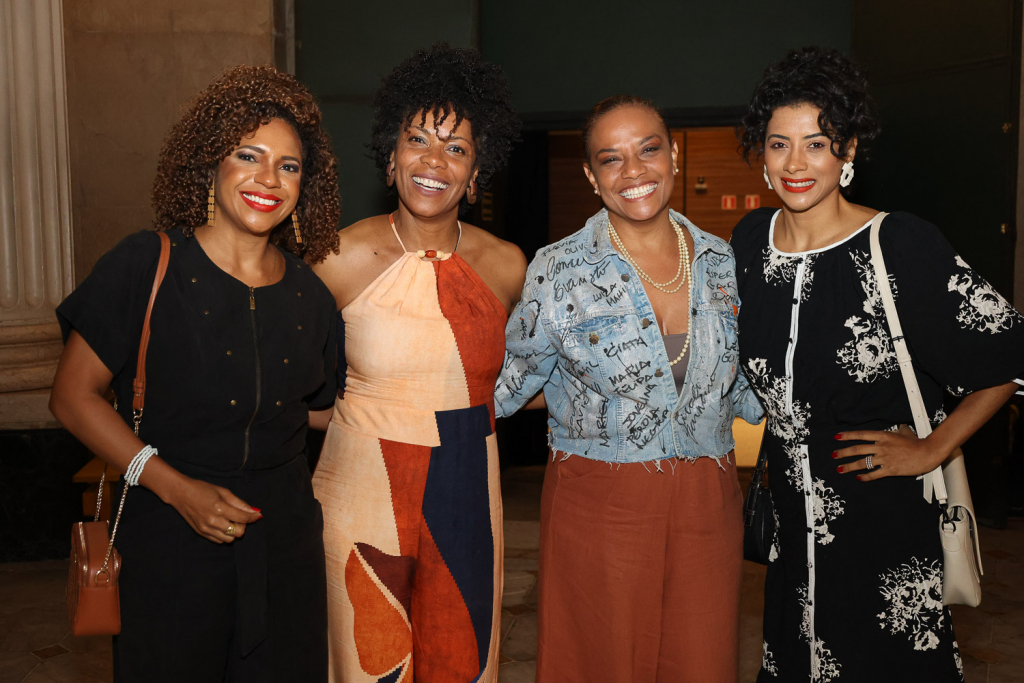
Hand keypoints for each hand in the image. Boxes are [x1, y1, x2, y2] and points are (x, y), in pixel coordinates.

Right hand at [168, 477, 261, 543]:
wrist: (181, 494)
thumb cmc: (203, 490)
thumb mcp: (223, 492)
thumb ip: (239, 503)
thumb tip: (253, 511)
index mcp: (220, 508)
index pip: (243, 518)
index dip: (253, 517)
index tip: (258, 515)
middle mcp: (213, 521)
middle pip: (238, 533)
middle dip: (242, 526)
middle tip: (239, 517)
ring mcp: (206, 529)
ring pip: (229, 539)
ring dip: (233, 532)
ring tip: (229, 521)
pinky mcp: (201, 533)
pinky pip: (218, 541)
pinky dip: (223, 535)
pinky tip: (221, 525)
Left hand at [833, 425, 947, 481]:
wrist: (927, 453)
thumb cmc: (917, 442)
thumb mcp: (905, 432)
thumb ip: (898, 429)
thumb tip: (899, 425)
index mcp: (883, 436)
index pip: (861, 435)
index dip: (848, 436)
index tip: (837, 437)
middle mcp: (881, 446)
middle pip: (857, 449)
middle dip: (843, 452)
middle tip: (834, 455)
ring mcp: (885, 458)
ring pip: (863, 463)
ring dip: (849, 466)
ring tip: (840, 469)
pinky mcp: (890, 469)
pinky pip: (874, 474)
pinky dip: (865, 476)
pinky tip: (859, 478)